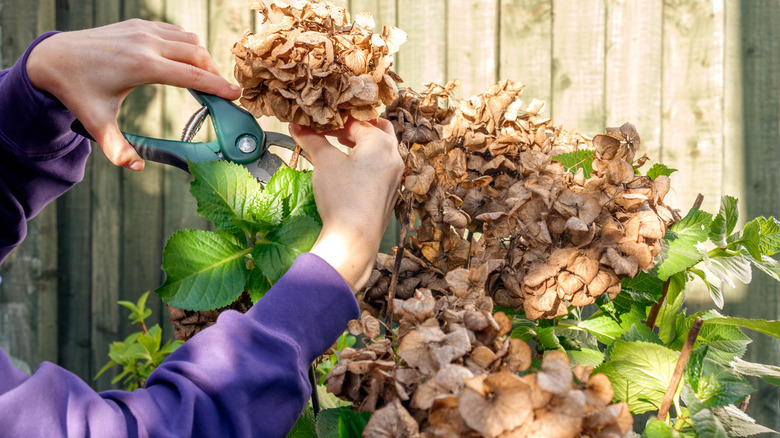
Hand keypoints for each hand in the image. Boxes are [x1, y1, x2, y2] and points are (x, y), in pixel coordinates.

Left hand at [26, 19, 240, 170]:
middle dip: (215, 73)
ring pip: (189, 40)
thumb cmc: (76, 91)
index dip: (218, 86)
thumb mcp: (96, 123)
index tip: (235, 95)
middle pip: (197, 55)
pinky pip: (175, 32)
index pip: (192, 76)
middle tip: (222, 93)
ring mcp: (143, 30)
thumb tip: (136, 167)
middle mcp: (147, 43)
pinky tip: (186, 62)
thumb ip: (118, 149)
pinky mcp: (139, 24)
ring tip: (206, 79)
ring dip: (202, 59)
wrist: (53, 58)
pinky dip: (187, 46)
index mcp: (143, 66)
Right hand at [289, 118, 403, 291]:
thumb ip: (311, 139)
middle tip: (335, 128)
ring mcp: (395, 175)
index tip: (318, 122)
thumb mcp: (324, 162)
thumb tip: (296, 125)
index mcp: (381, 142)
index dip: (335, 121)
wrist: (355, 237)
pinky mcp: (391, 191)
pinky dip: (367, 160)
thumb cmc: (342, 196)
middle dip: (356, 127)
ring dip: (362, 143)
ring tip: (340, 144)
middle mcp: (394, 156)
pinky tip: (350, 168)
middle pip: (378, 129)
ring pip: (381, 148)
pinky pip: (381, 166)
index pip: (356, 121)